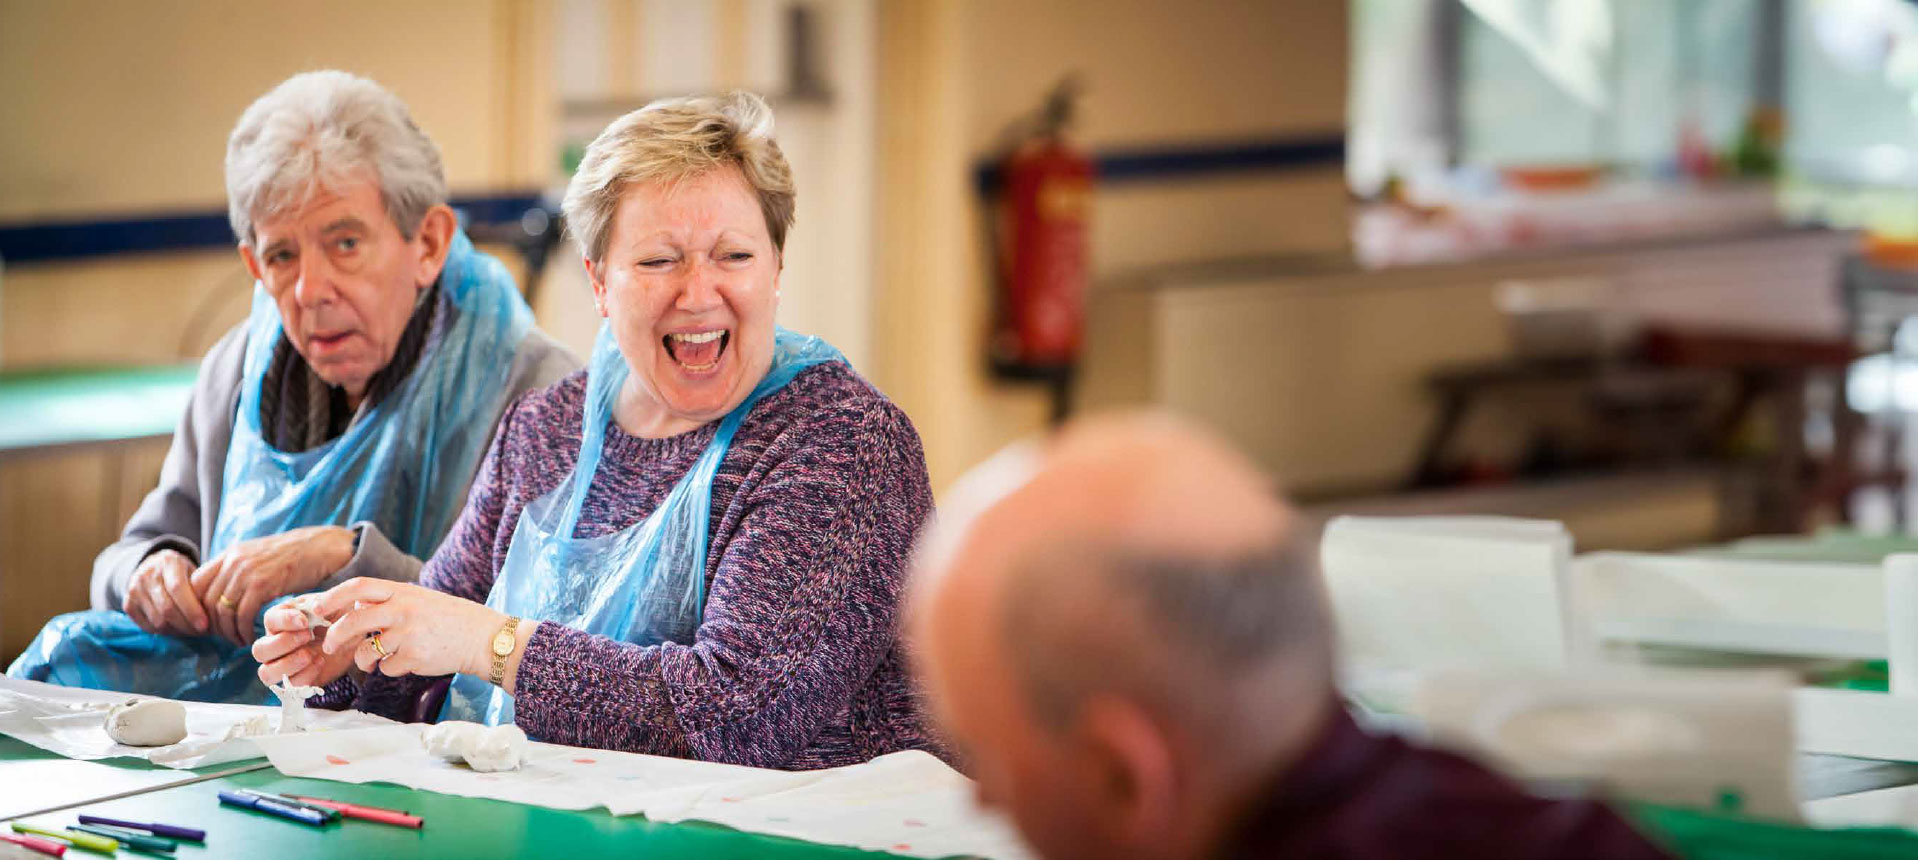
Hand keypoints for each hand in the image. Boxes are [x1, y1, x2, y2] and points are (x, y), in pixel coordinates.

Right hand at [124, 549, 207, 635]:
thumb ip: (202, 587)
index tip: (205, 624)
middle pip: (167, 608)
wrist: (153, 566)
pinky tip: (177, 629)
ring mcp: (134, 590)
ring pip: (157, 620)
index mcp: (167, 562)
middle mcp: (146, 575)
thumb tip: (215, 613)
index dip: (192, 609)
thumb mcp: (194, 570)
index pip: (178, 588)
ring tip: (192, 631)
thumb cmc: (182, 572)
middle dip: (187, 625)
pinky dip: (164, 632)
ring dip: (177, 631)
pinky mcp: (128, 604)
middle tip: (201, 632)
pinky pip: (147, 626)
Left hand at [193, 525, 355, 646]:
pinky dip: (244, 631)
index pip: (195, 583)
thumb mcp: (260, 557)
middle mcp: (233, 561)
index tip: (209, 623)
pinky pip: (242, 615)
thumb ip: (239, 570)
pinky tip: (251, 637)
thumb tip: (223, 592)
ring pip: (222, 611)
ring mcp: (247, 572)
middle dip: (212, 625)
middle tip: (224, 638)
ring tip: (239, 641)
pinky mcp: (263, 584)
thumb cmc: (295, 556)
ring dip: (228, 632)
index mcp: (230, 554)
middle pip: (205, 600)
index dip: (196, 607)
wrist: (323, 547)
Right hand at [252, 603, 356, 688]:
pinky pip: (290, 686)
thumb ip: (321, 604)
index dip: (284, 621)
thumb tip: (314, 608)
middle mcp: (275, 643)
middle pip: (259, 650)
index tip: (305, 621)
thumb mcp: (332, 604)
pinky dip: (305, 676)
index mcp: (281, 620)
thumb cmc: (338, 617)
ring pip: (266, 673)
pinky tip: (320, 662)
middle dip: (283, 644)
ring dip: (288, 665)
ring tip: (310, 654)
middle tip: (309, 636)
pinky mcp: (297, 680)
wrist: (353, 637)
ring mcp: (283, 664)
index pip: (270, 620)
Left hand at [316, 578, 508, 680]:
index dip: (332, 597)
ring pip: (365, 651)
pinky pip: (386, 668)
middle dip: (334, 636)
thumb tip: (355, 607)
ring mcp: (408, 634)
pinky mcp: (414, 656)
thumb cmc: (451, 619)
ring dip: (362, 660)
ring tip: (372, 661)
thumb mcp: (420, 600)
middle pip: (352, 621)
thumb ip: (390, 601)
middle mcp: (403, 609)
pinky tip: (407, 662)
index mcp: (403, 591)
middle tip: (329, 646)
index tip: (317, 609)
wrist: (483, 638)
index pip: (358, 587)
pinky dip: (390, 669)